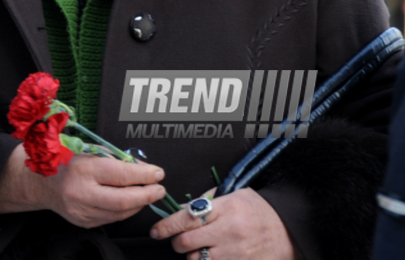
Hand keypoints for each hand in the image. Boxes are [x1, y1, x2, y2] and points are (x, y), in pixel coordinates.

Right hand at [0, 144, 165, 227]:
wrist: (40, 181)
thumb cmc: (66, 160)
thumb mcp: (89, 150)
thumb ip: (114, 158)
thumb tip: (140, 167)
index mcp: (84, 168)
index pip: (121, 175)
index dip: (144, 175)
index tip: (158, 173)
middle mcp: (82, 192)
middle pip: (123, 200)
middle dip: (146, 195)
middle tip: (159, 189)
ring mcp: (81, 211)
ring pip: (119, 213)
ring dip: (138, 204)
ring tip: (148, 194)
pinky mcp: (83, 222)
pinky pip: (110, 219)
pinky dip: (125, 211)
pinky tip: (132, 202)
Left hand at [150, 188, 297, 259]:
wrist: (289, 232)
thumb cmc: (260, 211)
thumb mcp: (236, 194)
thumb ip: (210, 199)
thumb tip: (184, 207)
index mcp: (226, 208)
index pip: (187, 216)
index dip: (167, 225)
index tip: (157, 230)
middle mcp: (229, 231)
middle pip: (187, 242)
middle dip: (176, 242)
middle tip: (176, 240)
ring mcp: (235, 253)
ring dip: (191, 256)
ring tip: (198, 249)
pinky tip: (210, 258)